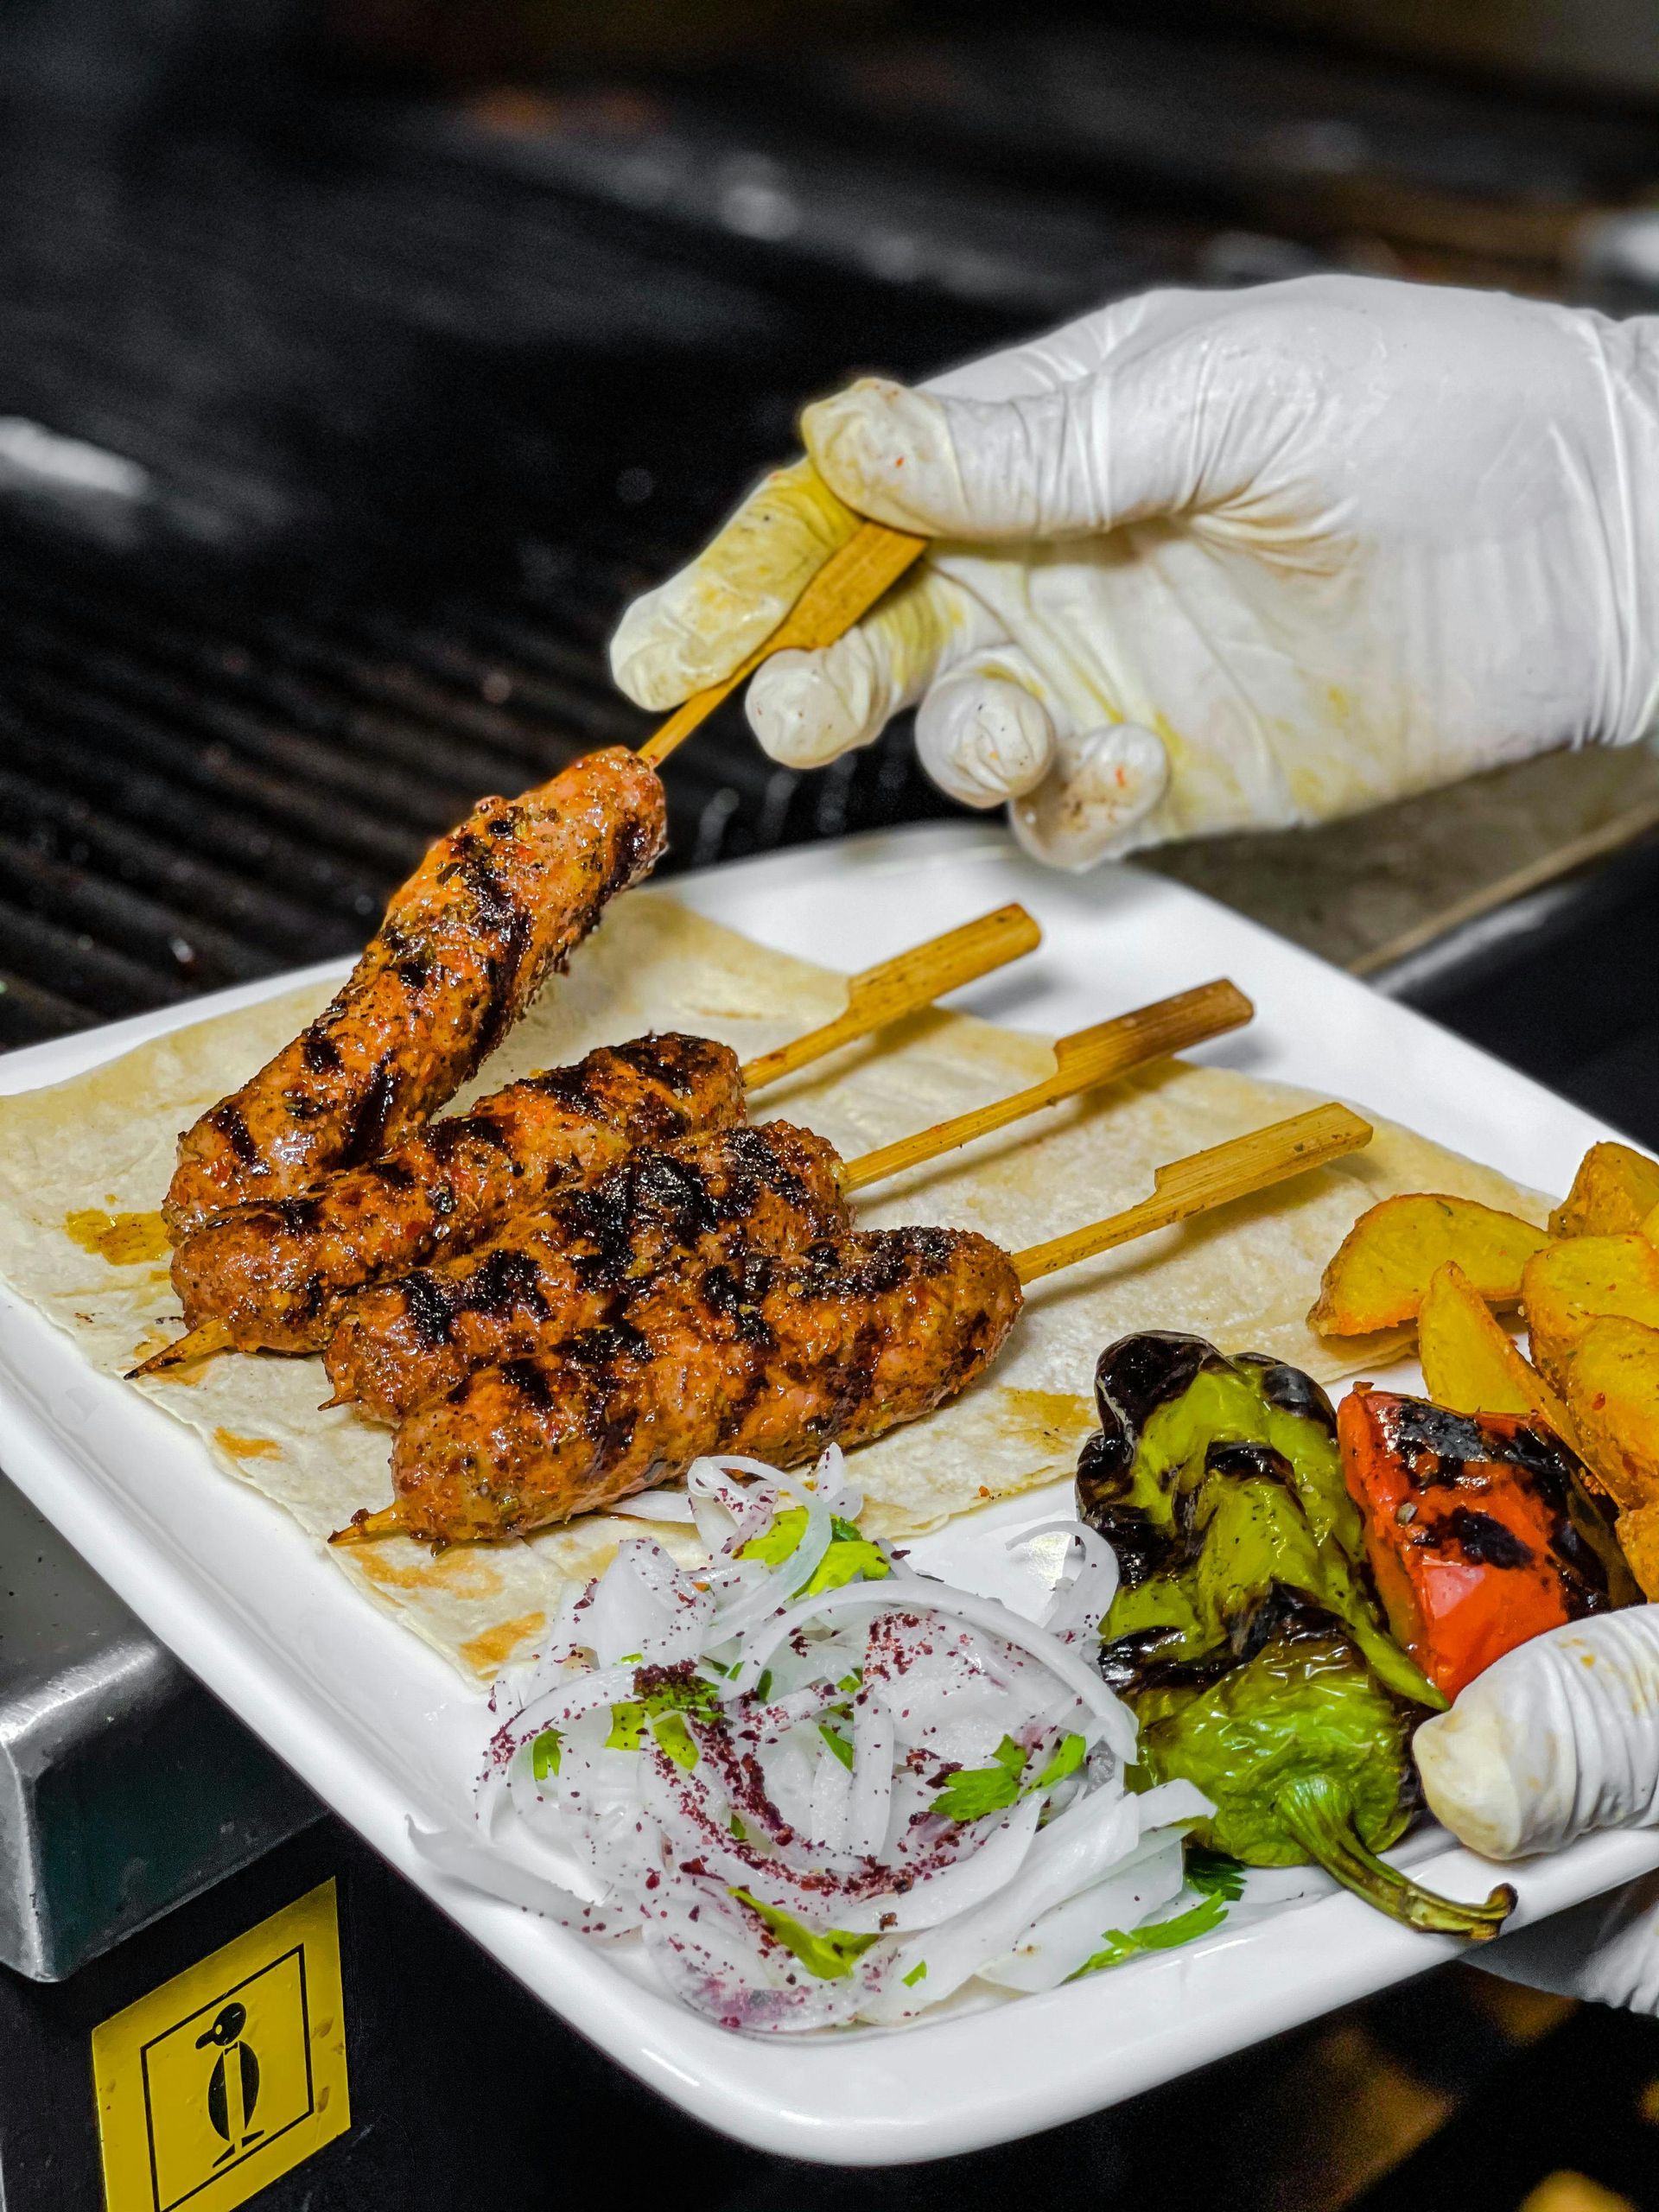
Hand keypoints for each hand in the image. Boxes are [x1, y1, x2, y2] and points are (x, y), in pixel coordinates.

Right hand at [610, 275, 1658, 867]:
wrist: (1582, 539)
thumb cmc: (1414, 412)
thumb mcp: (1210, 393)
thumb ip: (1027, 449)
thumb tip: (844, 436)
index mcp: (1037, 446)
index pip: (853, 508)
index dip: (750, 574)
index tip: (665, 645)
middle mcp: (1049, 563)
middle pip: (874, 636)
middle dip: (812, 680)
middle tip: (794, 710)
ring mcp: (1103, 673)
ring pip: (957, 737)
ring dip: (959, 743)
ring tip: (1021, 723)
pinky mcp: (1168, 773)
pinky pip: (1068, 815)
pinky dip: (1072, 807)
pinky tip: (1134, 762)